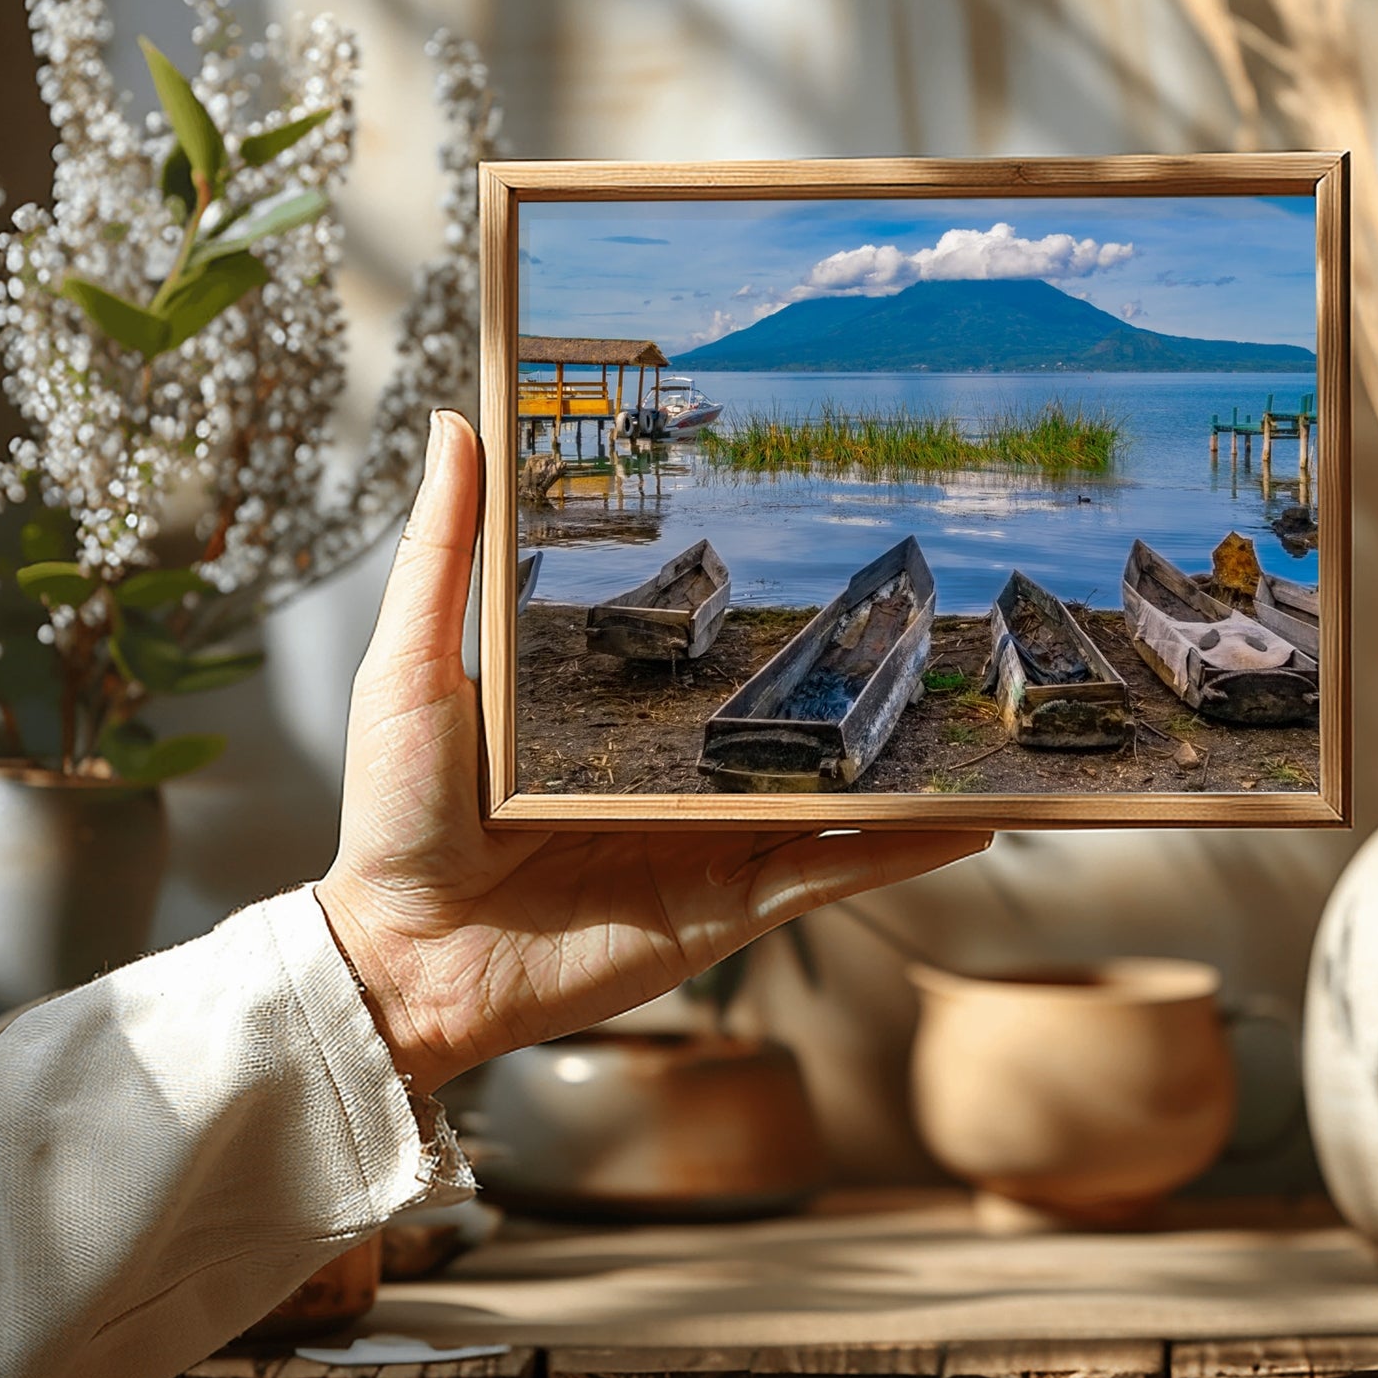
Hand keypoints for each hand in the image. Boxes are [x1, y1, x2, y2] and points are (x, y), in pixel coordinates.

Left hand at [315, 410, 990, 1095]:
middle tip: (933, 604)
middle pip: (789, 710)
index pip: (708, 640)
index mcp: (617, 711)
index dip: (765, 586)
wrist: (401, 958)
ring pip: (833, 788)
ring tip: (979, 704)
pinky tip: (970, 816)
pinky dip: (901, 846)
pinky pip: (831, 869)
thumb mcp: (419, 661)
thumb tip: (454, 419)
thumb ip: (448, 550)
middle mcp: (677, 771)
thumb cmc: (398, 812)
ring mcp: (713, 837)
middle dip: (860, 668)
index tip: (820, 514)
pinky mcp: (730, 903)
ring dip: (906, 755)